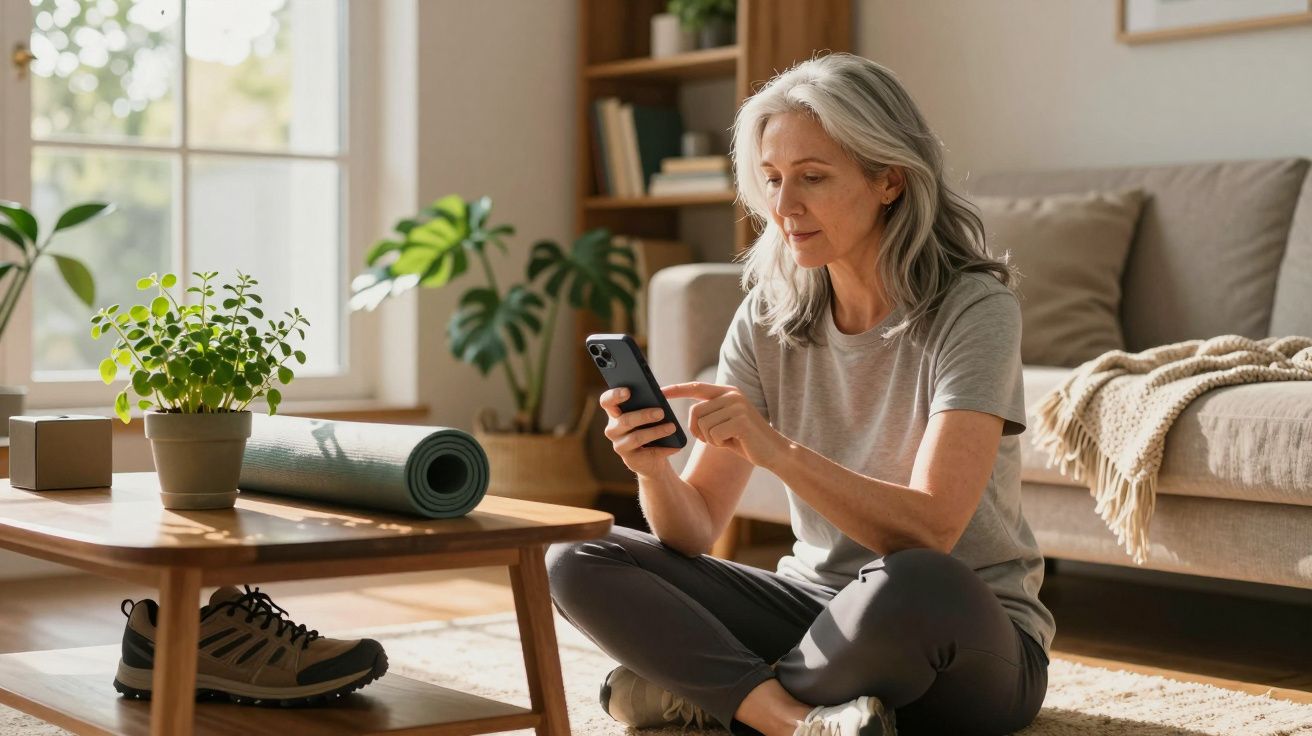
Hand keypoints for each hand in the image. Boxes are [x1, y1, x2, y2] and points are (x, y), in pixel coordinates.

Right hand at [598, 387, 682, 478]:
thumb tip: (660, 396)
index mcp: (614, 412)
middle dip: (644, 415)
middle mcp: (612, 429)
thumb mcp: (646, 413)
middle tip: (661, 412)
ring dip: (656, 432)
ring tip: (672, 427)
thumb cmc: (647, 427)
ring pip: (636, 438)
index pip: (606, 401)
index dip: (614, 395)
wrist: (650, 457)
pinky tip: (676, 445)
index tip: (628, 391)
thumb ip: (647, 403)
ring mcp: (619, 446)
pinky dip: (664, 449)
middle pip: (625, 420)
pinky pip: (648, 454)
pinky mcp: (631, 460)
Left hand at [660, 382, 783, 467]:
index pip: (695, 387)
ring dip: (709, 439)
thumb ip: (709, 414)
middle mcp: (732, 394)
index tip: (659, 393)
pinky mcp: (741, 420)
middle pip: (694, 412)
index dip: (676, 390)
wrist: (774, 452)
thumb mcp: (724, 424)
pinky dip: (718, 444)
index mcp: (727, 392)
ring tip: (726, 440)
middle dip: (697, 431)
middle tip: (711, 440)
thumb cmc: (745, 440)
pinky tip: (733, 443)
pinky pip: (713, 434)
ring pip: (703, 425)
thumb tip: (689, 414)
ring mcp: (737, 405)